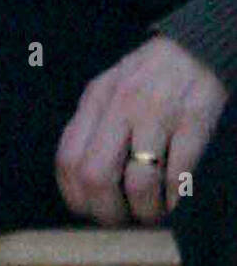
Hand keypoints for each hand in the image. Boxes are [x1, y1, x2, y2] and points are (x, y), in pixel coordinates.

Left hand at [56, 35, 229, 225]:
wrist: (197, 46)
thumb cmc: (149, 75)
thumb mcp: (109, 90)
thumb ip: (92, 124)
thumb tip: (77, 177)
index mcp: (96, 100)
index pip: (68, 159)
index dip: (74, 195)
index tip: (88, 210)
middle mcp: (121, 107)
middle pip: (95, 175)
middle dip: (106, 211)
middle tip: (121, 219)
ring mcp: (158, 114)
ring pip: (138, 182)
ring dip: (145, 210)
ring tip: (153, 213)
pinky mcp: (195, 122)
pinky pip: (179, 174)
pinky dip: (176, 199)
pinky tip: (177, 201)